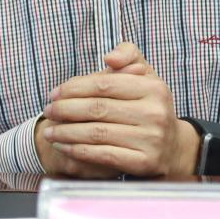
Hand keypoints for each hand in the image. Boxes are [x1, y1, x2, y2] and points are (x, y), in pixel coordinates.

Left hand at [37, 43, 199, 177]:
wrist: (172, 147)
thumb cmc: (149, 106)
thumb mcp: (145, 75)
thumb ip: (128, 55)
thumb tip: (109, 58)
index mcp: (153, 88)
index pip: (104, 84)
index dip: (74, 88)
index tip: (54, 93)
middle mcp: (154, 113)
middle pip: (97, 109)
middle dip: (65, 110)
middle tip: (47, 112)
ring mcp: (151, 140)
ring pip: (96, 133)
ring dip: (66, 132)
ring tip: (49, 131)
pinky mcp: (144, 163)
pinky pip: (103, 156)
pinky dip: (78, 151)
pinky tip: (63, 147)